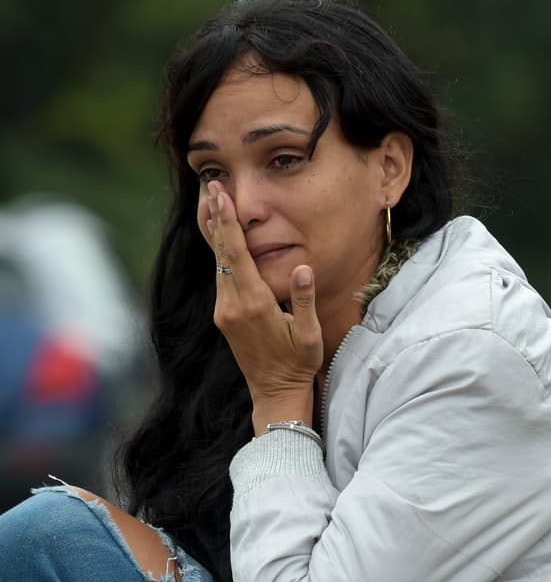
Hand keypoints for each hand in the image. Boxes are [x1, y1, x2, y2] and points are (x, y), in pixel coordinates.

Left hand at [201, 181, 323, 432]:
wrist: (275, 393)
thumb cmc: (298, 364)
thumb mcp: (309, 334)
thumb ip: (305, 300)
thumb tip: (303, 267)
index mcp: (254, 305)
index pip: (237, 255)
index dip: (228, 223)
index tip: (220, 196)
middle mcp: (232, 306)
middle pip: (220, 254)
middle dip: (217, 219)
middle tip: (211, 187)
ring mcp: (224, 312)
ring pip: (217, 265)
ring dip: (216, 234)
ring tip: (212, 204)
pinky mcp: (224, 317)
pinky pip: (220, 278)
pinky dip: (220, 254)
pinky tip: (221, 241)